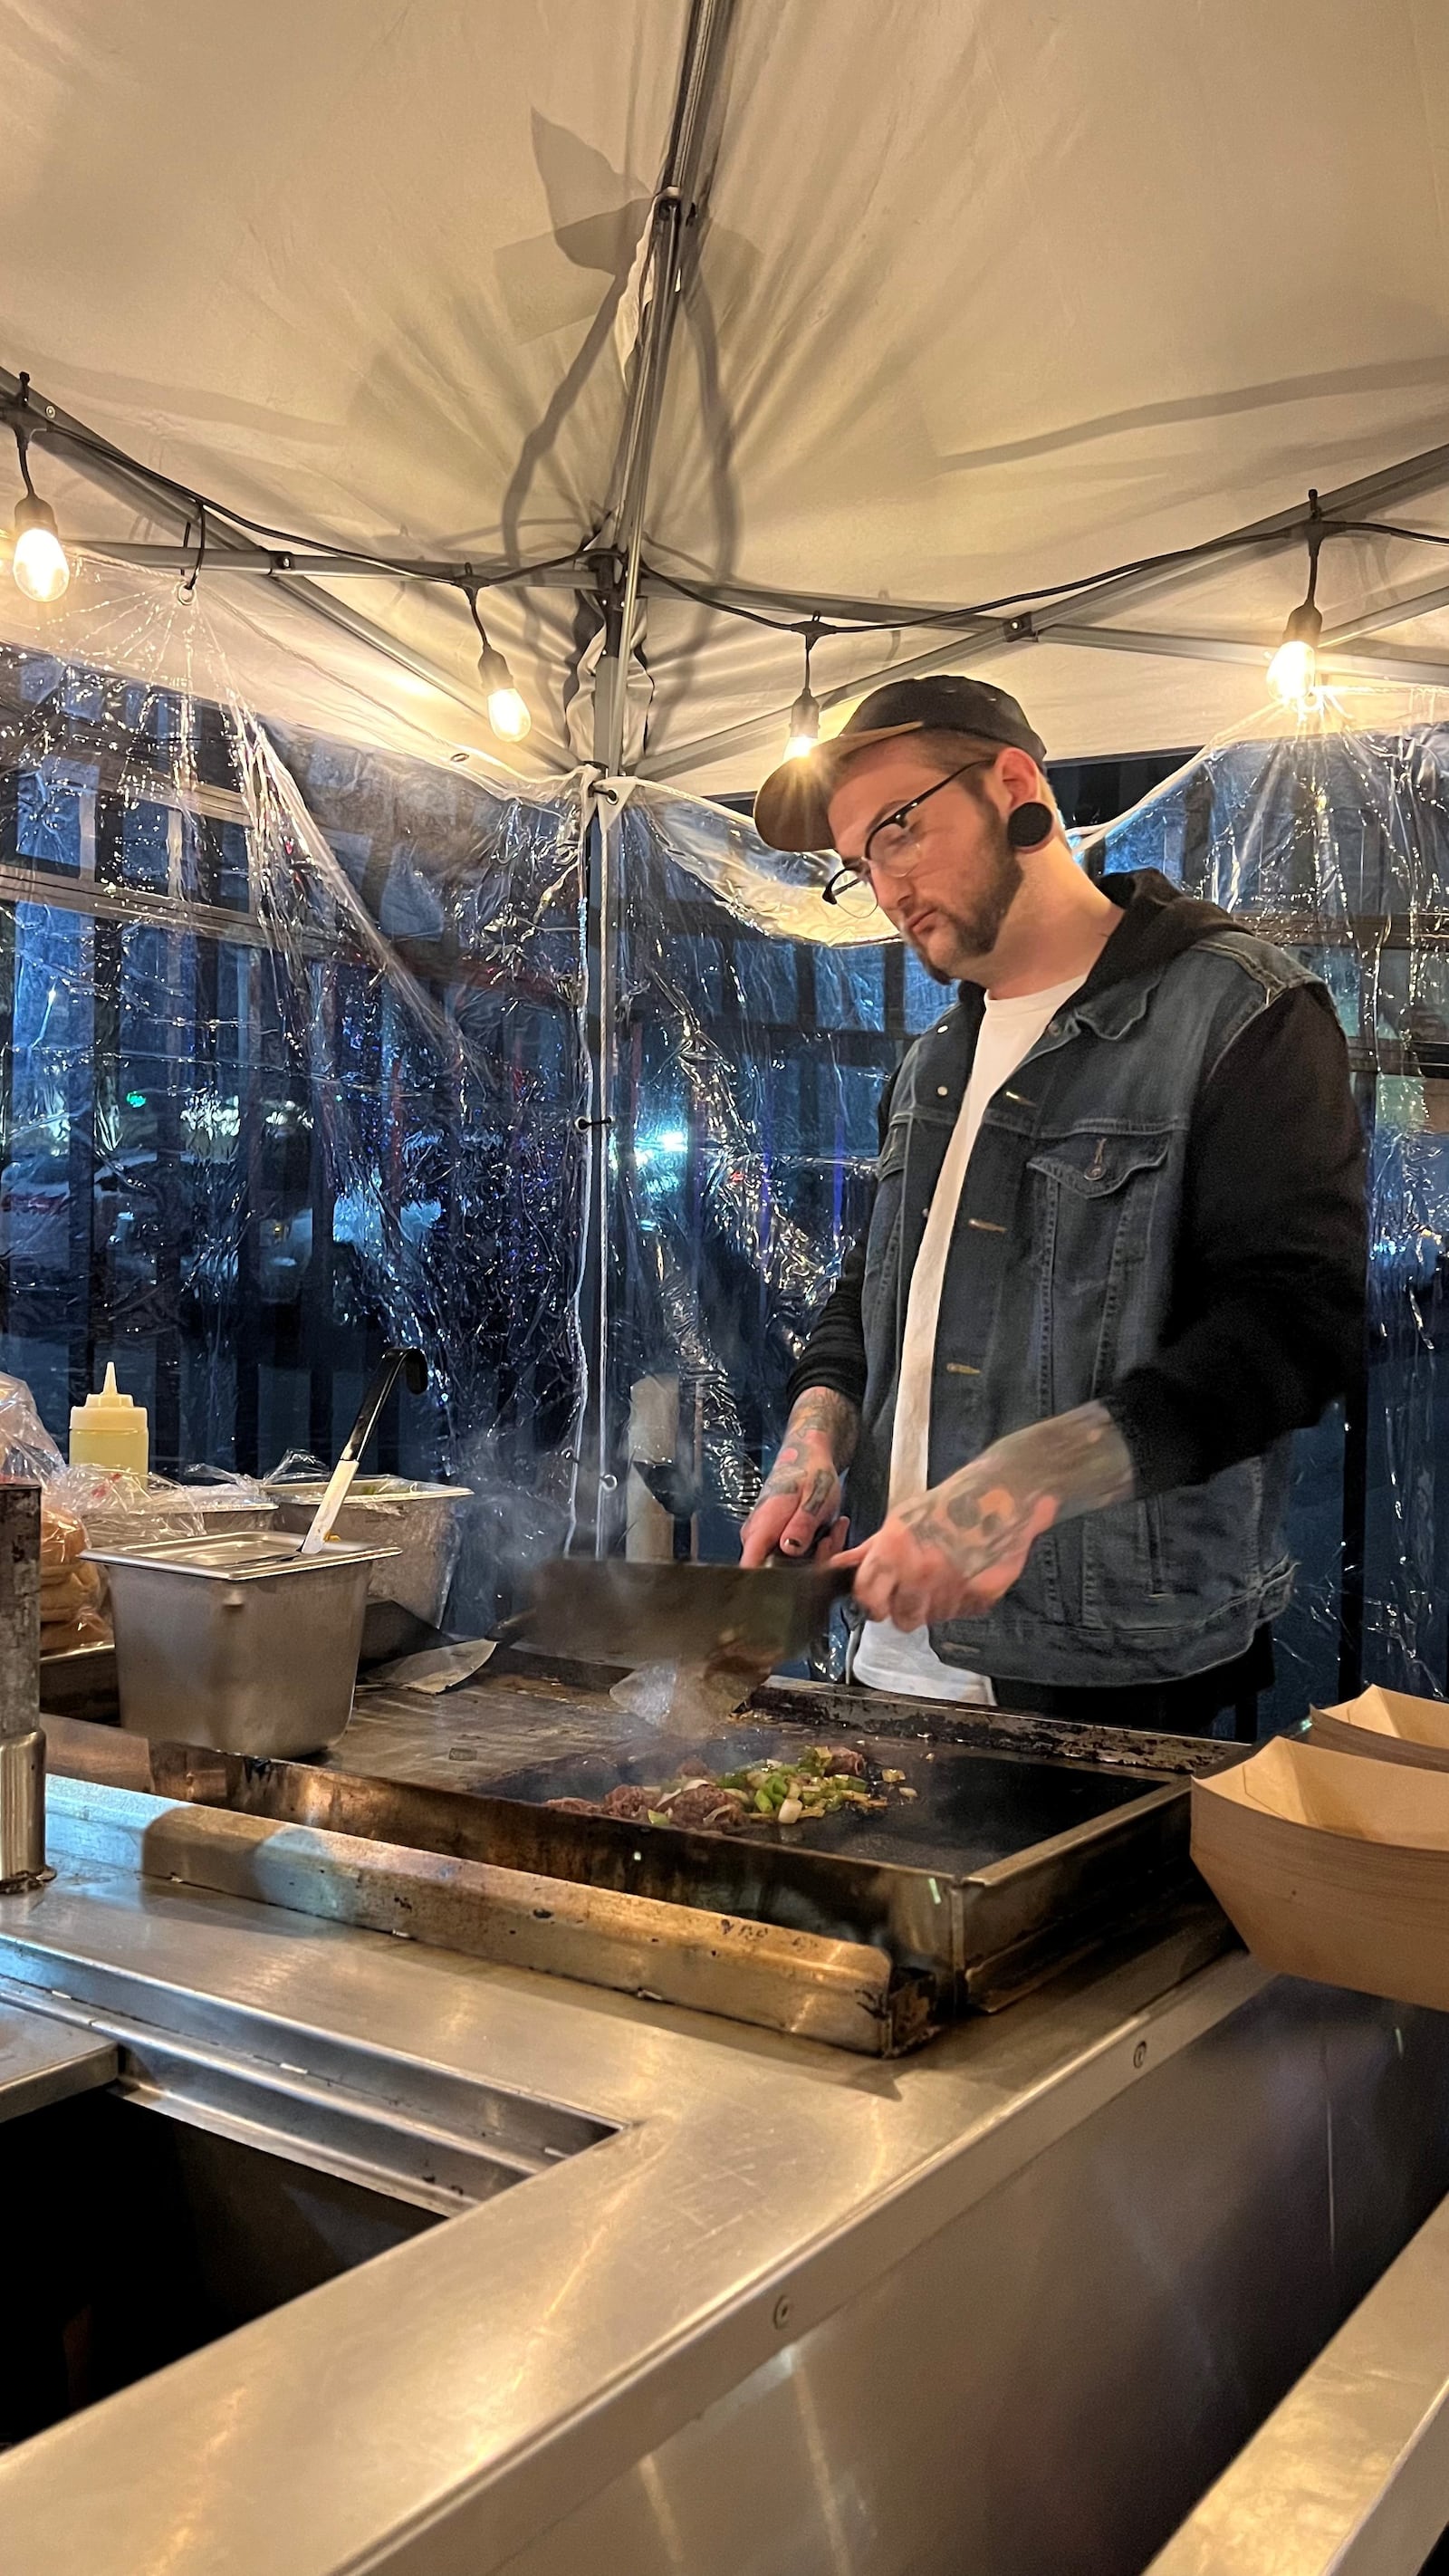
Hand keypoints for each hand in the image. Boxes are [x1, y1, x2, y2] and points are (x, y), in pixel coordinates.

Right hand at [741, 1388, 857, 1565]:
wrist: (808, 1457)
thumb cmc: (811, 1474)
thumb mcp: (814, 1499)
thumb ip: (802, 1525)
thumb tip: (791, 1550)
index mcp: (762, 1527)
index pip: (750, 1569)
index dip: (773, 1582)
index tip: (803, 1574)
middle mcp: (758, 1538)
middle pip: (778, 1572)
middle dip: (812, 1564)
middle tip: (830, 1538)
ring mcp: (767, 1540)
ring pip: (792, 1566)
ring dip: (819, 1554)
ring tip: (832, 1528)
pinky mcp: (778, 1540)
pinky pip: (798, 1557)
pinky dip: (818, 1548)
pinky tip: (829, 1530)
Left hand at [835, 1402, 1134, 1629]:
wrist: (1000, 1496)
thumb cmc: (946, 1505)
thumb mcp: (901, 1521)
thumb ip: (870, 1550)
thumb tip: (837, 1566)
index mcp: (893, 1552)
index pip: (868, 1599)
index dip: (873, 1603)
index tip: (881, 1601)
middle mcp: (919, 1573)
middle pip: (902, 1619)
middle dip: (907, 1608)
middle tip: (919, 1590)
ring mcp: (951, 1587)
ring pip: (934, 1618)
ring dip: (937, 1604)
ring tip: (948, 1575)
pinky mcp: (980, 1596)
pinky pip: (963, 1612)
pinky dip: (964, 1600)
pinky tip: (968, 1574)